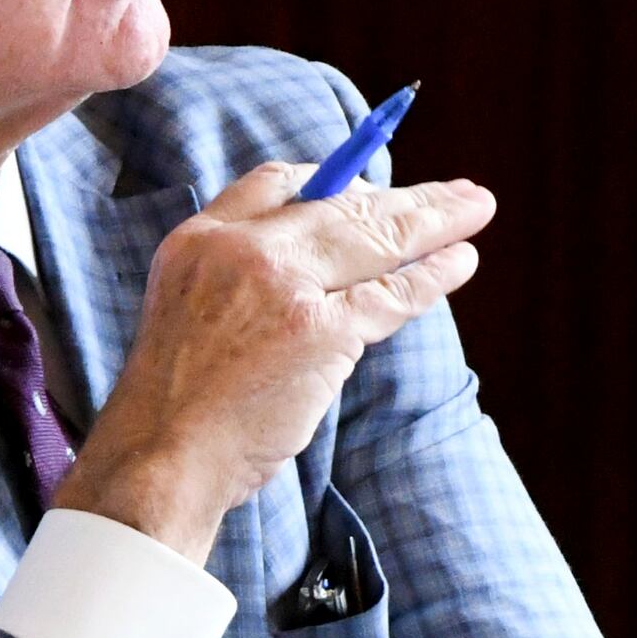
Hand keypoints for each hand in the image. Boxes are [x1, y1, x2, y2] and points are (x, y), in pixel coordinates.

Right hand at [52, 161, 493, 562]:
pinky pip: (389, 293)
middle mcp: (239, 250)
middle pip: (338, 204)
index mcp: (199, 239)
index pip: (275, 181)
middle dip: (402, 198)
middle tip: (455, 195)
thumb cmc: (176, 406)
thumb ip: (239, 279)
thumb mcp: (186, 313)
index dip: (332, 179)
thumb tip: (321, 264)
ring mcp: (282, 287)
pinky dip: (431, 277)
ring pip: (373, 238)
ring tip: (475, 209)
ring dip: (434, 221)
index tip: (367, 187)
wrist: (160, 458)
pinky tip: (460, 262)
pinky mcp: (318, 331)